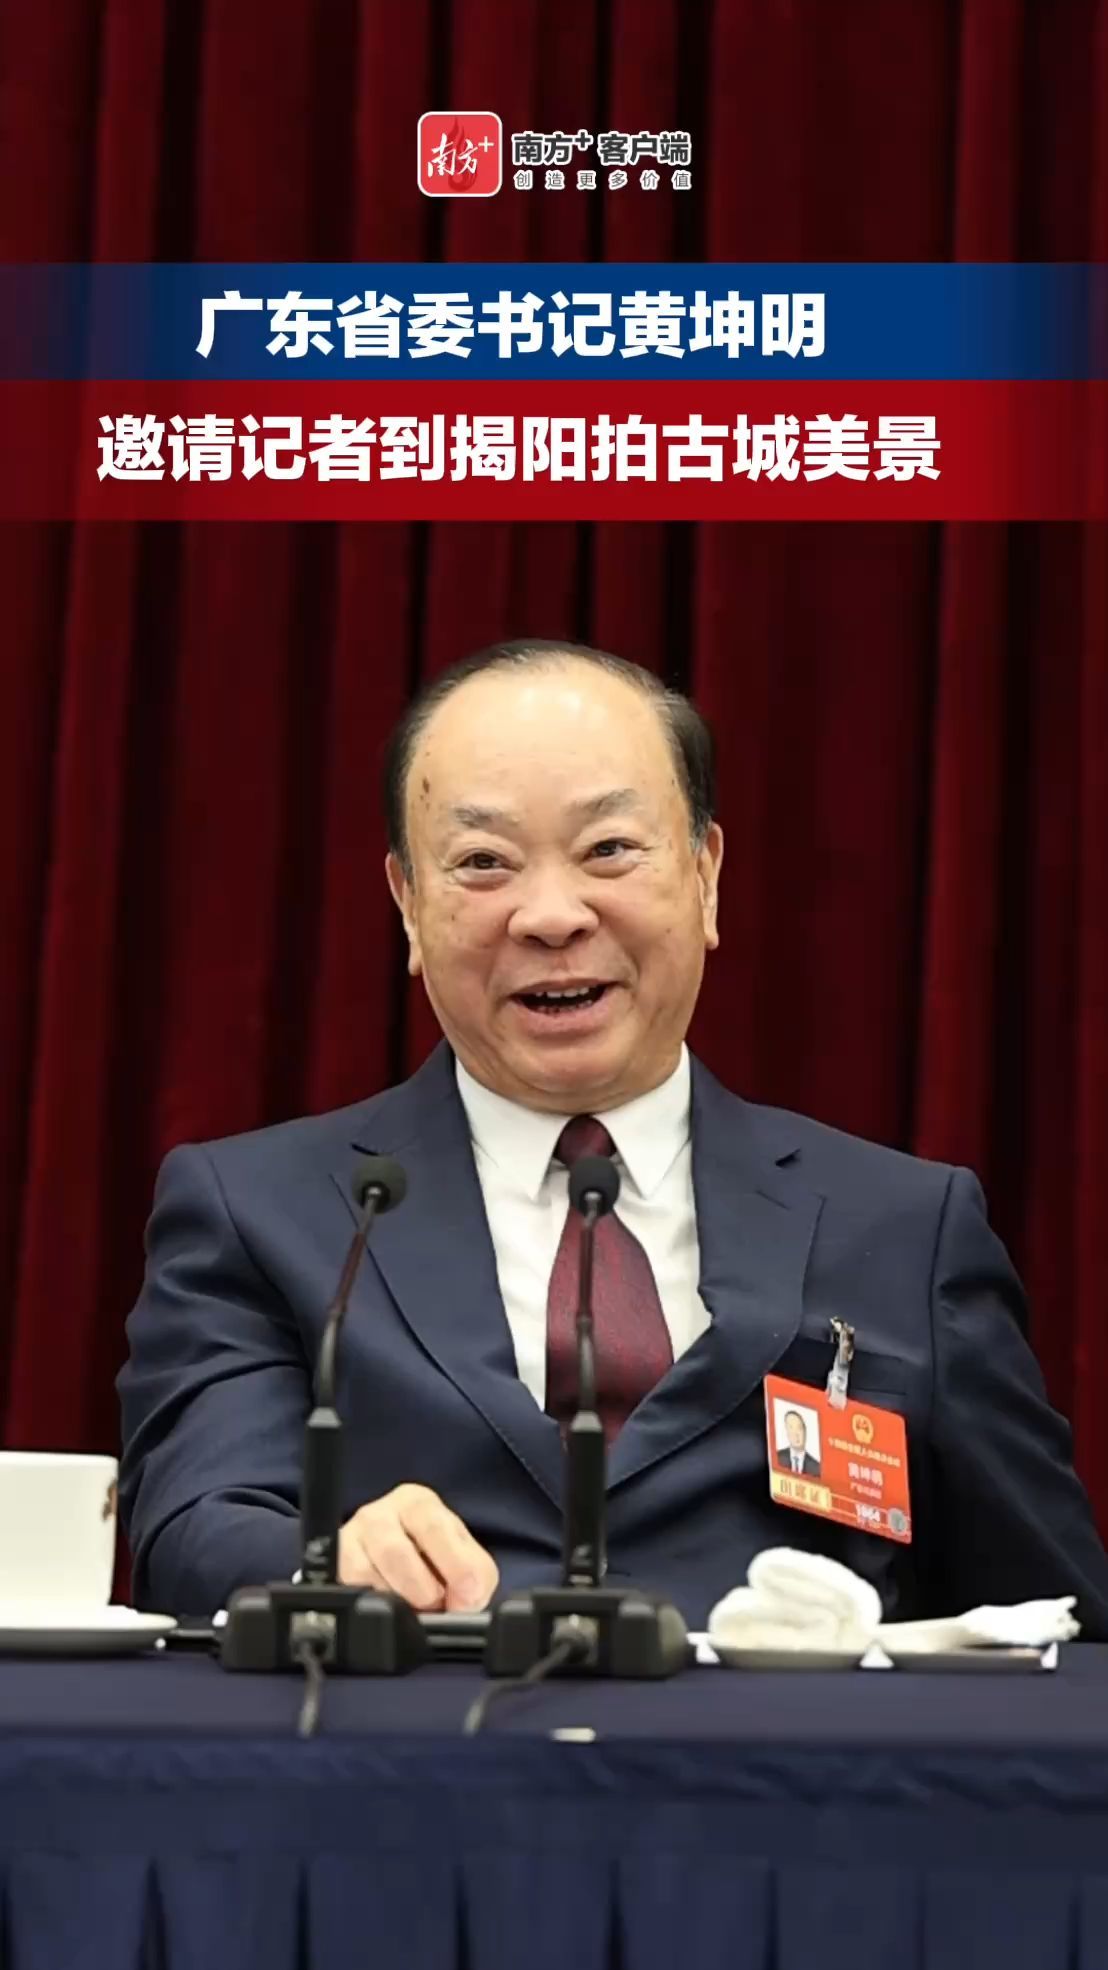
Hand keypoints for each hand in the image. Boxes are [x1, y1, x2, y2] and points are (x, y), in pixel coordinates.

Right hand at [338, 1484, 498, 1611]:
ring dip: (398, 1601)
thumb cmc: (436, 1563)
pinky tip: (389, 1604)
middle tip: (435, 1604)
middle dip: (422, 1591)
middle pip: (395, 1552)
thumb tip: (464, 1600)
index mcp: (417, 1503)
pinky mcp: (334, 1567)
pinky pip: (349, 1591)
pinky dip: (373, 1605)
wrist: (404, 1578)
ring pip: (367, 1574)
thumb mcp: (468, 1562)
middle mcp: (379, 1513)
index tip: (467, 1595)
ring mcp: (351, 1539)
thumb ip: (477, 1576)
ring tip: (413, 1606)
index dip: (454, 1567)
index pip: (433, 1526)